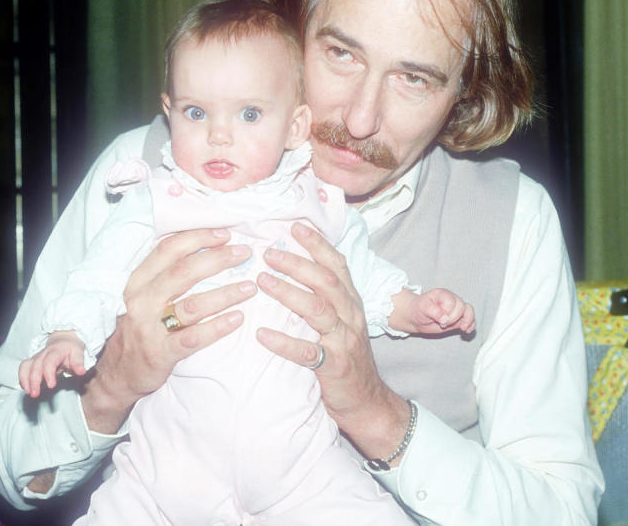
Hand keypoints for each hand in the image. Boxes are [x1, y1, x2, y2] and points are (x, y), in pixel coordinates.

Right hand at [19, 331, 86, 396]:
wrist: (64, 340)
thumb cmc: (71, 349)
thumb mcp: (78, 353)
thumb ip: (79, 362)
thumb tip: (81, 372)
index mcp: (56, 351)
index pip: (49, 361)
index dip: (48, 373)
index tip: (51, 386)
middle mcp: (44, 353)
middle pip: (35, 365)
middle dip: (34, 380)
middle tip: (35, 394)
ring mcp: (36, 357)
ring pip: (26, 366)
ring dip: (25, 379)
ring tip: (28, 392)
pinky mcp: (32, 362)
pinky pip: (23, 368)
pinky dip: (22, 378)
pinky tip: (26, 388)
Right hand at [80, 228, 256, 433]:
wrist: (115, 375)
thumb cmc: (136, 329)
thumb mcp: (141, 296)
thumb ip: (163, 275)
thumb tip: (202, 248)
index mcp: (137, 282)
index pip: (168, 250)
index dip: (198, 238)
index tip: (225, 234)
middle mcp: (140, 301)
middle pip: (183, 272)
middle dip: (218, 259)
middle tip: (244, 254)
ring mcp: (149, 328)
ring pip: (193, 305)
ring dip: (225, 294)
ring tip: (249, 287)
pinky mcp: (160, 353)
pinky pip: (193, 337)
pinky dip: (217, 327)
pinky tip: (237, 319)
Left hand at [255, 223, 410, 460]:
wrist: (366, 401)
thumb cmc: (345, 356)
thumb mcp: (341, 321)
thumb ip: (324, 297)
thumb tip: (295, 268)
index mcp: (351, 301)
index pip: (337, 264)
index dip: (317, 244)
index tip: (294, 226)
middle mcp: (350, 316)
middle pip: (326, 281)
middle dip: (297, 263)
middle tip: (268, 253)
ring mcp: (344, 340)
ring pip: (318, 310)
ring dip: (288, 293)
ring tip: (261, 281)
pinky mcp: (334, 366)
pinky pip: (308, 352)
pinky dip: (284, 343)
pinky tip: (262, 336)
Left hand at [409, 288, 475, 333]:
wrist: (416, 316)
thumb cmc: (419, 309)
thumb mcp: (423, 308)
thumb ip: (433, 311)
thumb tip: (445, 318)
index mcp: (443, 294)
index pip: (452, 302)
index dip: (448, 313)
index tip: (440, 320)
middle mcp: (452, 300)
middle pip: (462, 307)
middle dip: (454, 318)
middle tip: (443, 324)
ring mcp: (456, 309)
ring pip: (469, 311)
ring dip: (467, 321)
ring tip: (462, 328)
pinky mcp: (458, 318)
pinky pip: (470, 319)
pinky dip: (471, 325)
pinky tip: (466, 330)